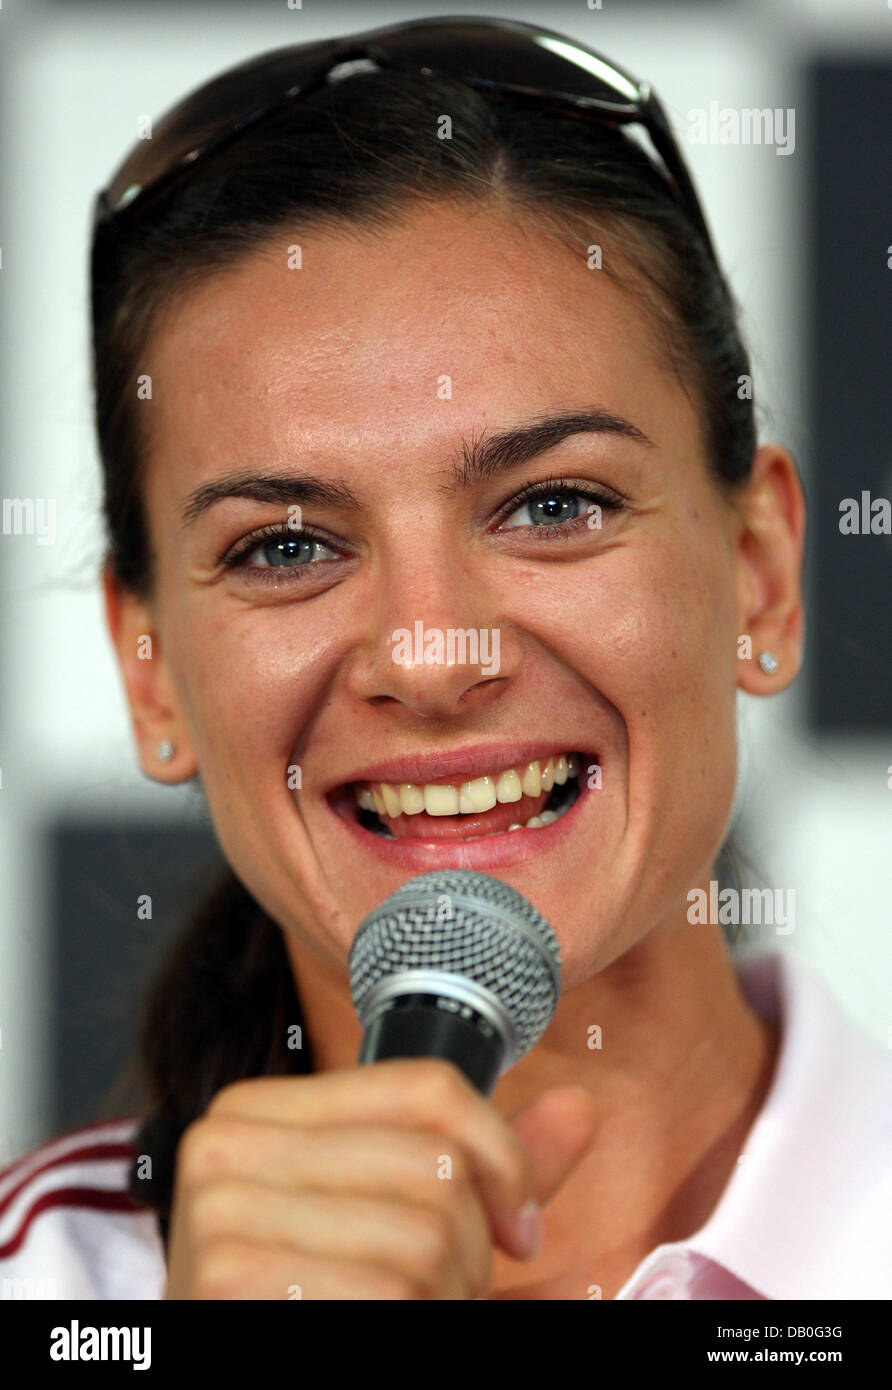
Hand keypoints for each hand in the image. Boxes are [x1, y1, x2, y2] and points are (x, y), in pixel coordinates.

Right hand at [163, 1058, 594, 1298]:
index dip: (500, 1157)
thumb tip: (581, 1106)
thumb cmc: (318, 1304)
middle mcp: (227, 1143)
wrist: (236, 1362)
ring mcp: (219, 1210)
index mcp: (262, 1110)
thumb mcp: (398, 1223)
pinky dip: (410, 1323)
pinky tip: (371, 1330)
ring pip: (423, 1236)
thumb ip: (480, 1168)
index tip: (516, 1226)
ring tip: (401, 1312)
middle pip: (436, 1164)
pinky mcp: (230, 1278)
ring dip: (443, 1297)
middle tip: (437, 1293)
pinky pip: (387, 1289)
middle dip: (470, 1249)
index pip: (428, 1086)